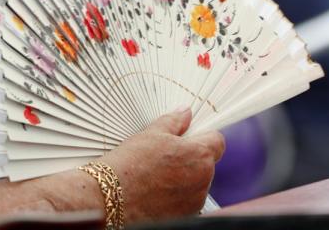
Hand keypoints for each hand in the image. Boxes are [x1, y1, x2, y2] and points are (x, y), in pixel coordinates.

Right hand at [98, 108, 224, 222]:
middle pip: (205, 163)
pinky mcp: (185, 215)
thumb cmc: (130, 165)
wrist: (111, 196)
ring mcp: (194, 201)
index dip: (204, 137)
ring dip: (183, 178)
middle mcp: (203, 180)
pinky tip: (155, 190)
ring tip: (156, 175)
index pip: (217, 142)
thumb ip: (174, 122)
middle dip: (190, 158)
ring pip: (196, 183)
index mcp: (199, 155)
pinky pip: (186, 200)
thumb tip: (185, 113)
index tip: (191, 137)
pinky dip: (176, 196)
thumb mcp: (151, 134)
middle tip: (165, 156)